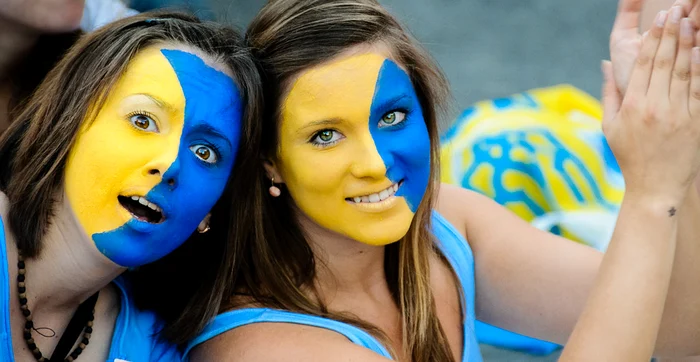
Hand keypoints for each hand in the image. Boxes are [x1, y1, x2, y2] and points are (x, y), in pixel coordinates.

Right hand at [603, 8, 699, 202]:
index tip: (658, 20)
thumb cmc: (629, 158)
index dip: (652, 39)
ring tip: (690, 22)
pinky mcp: (695, 123)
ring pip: (684, 72)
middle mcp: (655, 108)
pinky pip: (699, 90)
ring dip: (688, 44)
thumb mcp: (610, 127)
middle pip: (664, 62)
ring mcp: (678, 115)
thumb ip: (609, 93)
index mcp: (632, 107)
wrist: (655, 188)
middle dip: (670, 33)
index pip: (643, 65)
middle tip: (675, 11)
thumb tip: (606, 64)